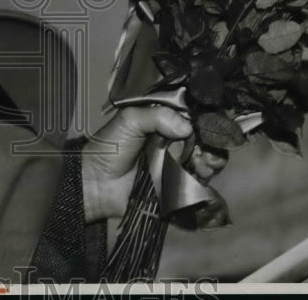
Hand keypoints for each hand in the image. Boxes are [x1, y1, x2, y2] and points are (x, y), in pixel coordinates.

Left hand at [80, 106, 227, 222]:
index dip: (204, 125)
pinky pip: (196, 188)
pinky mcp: (175, 191)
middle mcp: (174, 146)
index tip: (208, 130)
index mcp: (164, 126)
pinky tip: (198, 178)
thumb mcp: (130, 120)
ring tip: (202, 165)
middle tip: (206, 152)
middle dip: (211, 147)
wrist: (96, 182)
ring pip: (204, 165)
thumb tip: (187, 127)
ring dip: (209, 164)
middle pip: (204, 144)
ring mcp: (176, 169)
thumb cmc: (110, 147)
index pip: (193, 122)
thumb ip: (157, 116)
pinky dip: (202, 184)